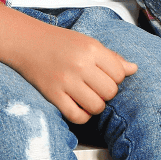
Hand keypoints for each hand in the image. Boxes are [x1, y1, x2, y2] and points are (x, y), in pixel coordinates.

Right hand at [8, 23, 137, 123]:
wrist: (28, 43)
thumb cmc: (60, 42)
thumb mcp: (89, 43)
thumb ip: (111, 57)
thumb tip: (133, 69)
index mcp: (92, 49)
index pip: (119, 74)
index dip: (116, 79)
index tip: (106, 78)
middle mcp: (81, 65)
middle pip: (110, 92)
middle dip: (107, 94)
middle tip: (97, 89)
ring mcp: (66, 81)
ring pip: (96, 106)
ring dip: (95, 106)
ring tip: (88, 99)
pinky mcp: (53, 94)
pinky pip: (76, 116)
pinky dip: (82, 116)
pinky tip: (79, 108)